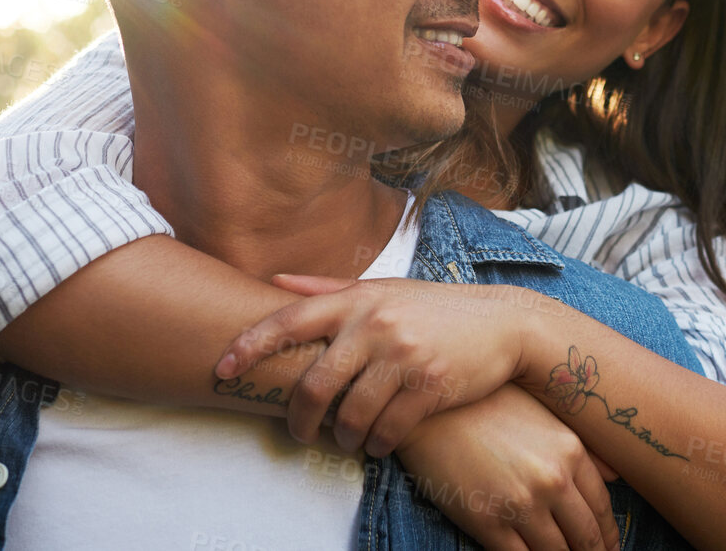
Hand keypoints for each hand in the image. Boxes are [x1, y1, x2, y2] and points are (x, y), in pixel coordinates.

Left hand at [216, 274, 545, 456]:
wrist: (504, 323)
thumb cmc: (434, 308)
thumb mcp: (383, 289)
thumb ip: (326, 288)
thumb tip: (274, 282)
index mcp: (358, 300)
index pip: (290, 321)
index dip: (250, 346)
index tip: (221, 368)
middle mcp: (375, 325)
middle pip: (314, 384)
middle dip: (299, 418)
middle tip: (299, 432)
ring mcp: (403, 356)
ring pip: (349, 416)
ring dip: (342, 438)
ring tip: (346, 439)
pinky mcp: (430, 386)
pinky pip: (387, 431)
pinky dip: (376, 444)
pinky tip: (378, 442)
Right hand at [395, 385, 620, 550]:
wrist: (431, 407)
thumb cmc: (486, 404)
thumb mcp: (541, 415)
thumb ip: (582, 447)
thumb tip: (615, 476)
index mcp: (570, 451)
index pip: (601, 508)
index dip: (607, 535)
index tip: (607, 546)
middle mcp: (552, 480)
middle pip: (584, 537)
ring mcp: (520, 504)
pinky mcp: (487, 522)